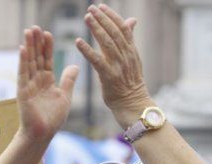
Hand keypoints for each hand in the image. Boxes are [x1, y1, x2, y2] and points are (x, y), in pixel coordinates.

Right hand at [17, 27, 78, 140]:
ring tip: (29, 31)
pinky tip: (23, 49)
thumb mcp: (65, 96)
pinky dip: (23, 61)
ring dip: (29, 47)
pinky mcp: (23, 91)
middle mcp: (36, 80)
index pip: (47, 60)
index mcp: (47, 81)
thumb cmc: (52, 118)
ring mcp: (28, 85)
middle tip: (36, 27)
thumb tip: (75, 65)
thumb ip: (68, 80)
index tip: (48, 33)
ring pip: (29, 62)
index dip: (47, 47)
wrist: (43, 134)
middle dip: (36, 42)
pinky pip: (23, 74)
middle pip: (36, 57)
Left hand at [75, 4, 147, 126]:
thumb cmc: (130, 83)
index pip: (123, 28)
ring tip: (86, 18)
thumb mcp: (133, 59)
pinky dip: (87, 50)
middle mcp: (126, 56)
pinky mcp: (109, 76)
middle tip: (91, 8)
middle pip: (114, 32)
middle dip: (102, 18)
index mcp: (132, 51)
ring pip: (107, 43)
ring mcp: (118, 66)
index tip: (102, 6)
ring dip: (96, 29)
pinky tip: (78, 42)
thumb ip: (129, 40)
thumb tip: (132, 20)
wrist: (133, 105)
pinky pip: (97, 61)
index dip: (112, 16)